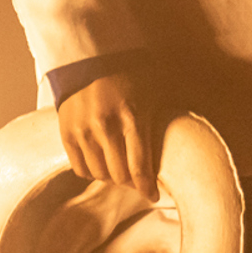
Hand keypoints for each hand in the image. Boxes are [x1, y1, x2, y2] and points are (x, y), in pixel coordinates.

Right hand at [57, 69, 160, 199]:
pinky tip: (102, 163)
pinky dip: (92, 172)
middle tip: (138, 181)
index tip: (153, 195)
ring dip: (112, 177)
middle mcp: (105, 126)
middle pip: (119, 176)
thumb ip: (162, 123)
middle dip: (131, 183)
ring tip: (120, 170)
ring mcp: (83, 131)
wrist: (92, 57)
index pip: (139, 167)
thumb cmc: (130, 75)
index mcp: (131, 117)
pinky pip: (80, 168)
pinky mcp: (66, 133)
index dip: (147, 188)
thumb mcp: (154, 94)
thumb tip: (184, 149)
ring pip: (99, 174)